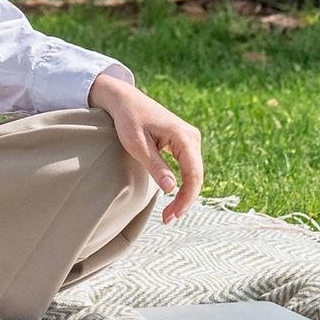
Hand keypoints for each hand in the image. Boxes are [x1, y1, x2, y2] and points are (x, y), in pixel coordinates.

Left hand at [87, 74, 203, 224]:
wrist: (124, 100)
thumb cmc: (128, 119)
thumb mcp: (137, 144)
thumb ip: (155, 166)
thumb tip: (172, 189)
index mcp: (184, 136)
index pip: (193, 174)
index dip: (186, 198)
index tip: (173, 215)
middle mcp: (192, 137)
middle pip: (196, 176)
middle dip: (185, 200)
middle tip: (168, 220)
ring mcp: (189, 139)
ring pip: (193, 174)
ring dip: (184, 194)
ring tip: (169, 214)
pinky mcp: (183, 143)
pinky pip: (188, 168)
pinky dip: (182, 184)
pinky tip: (173, 198)